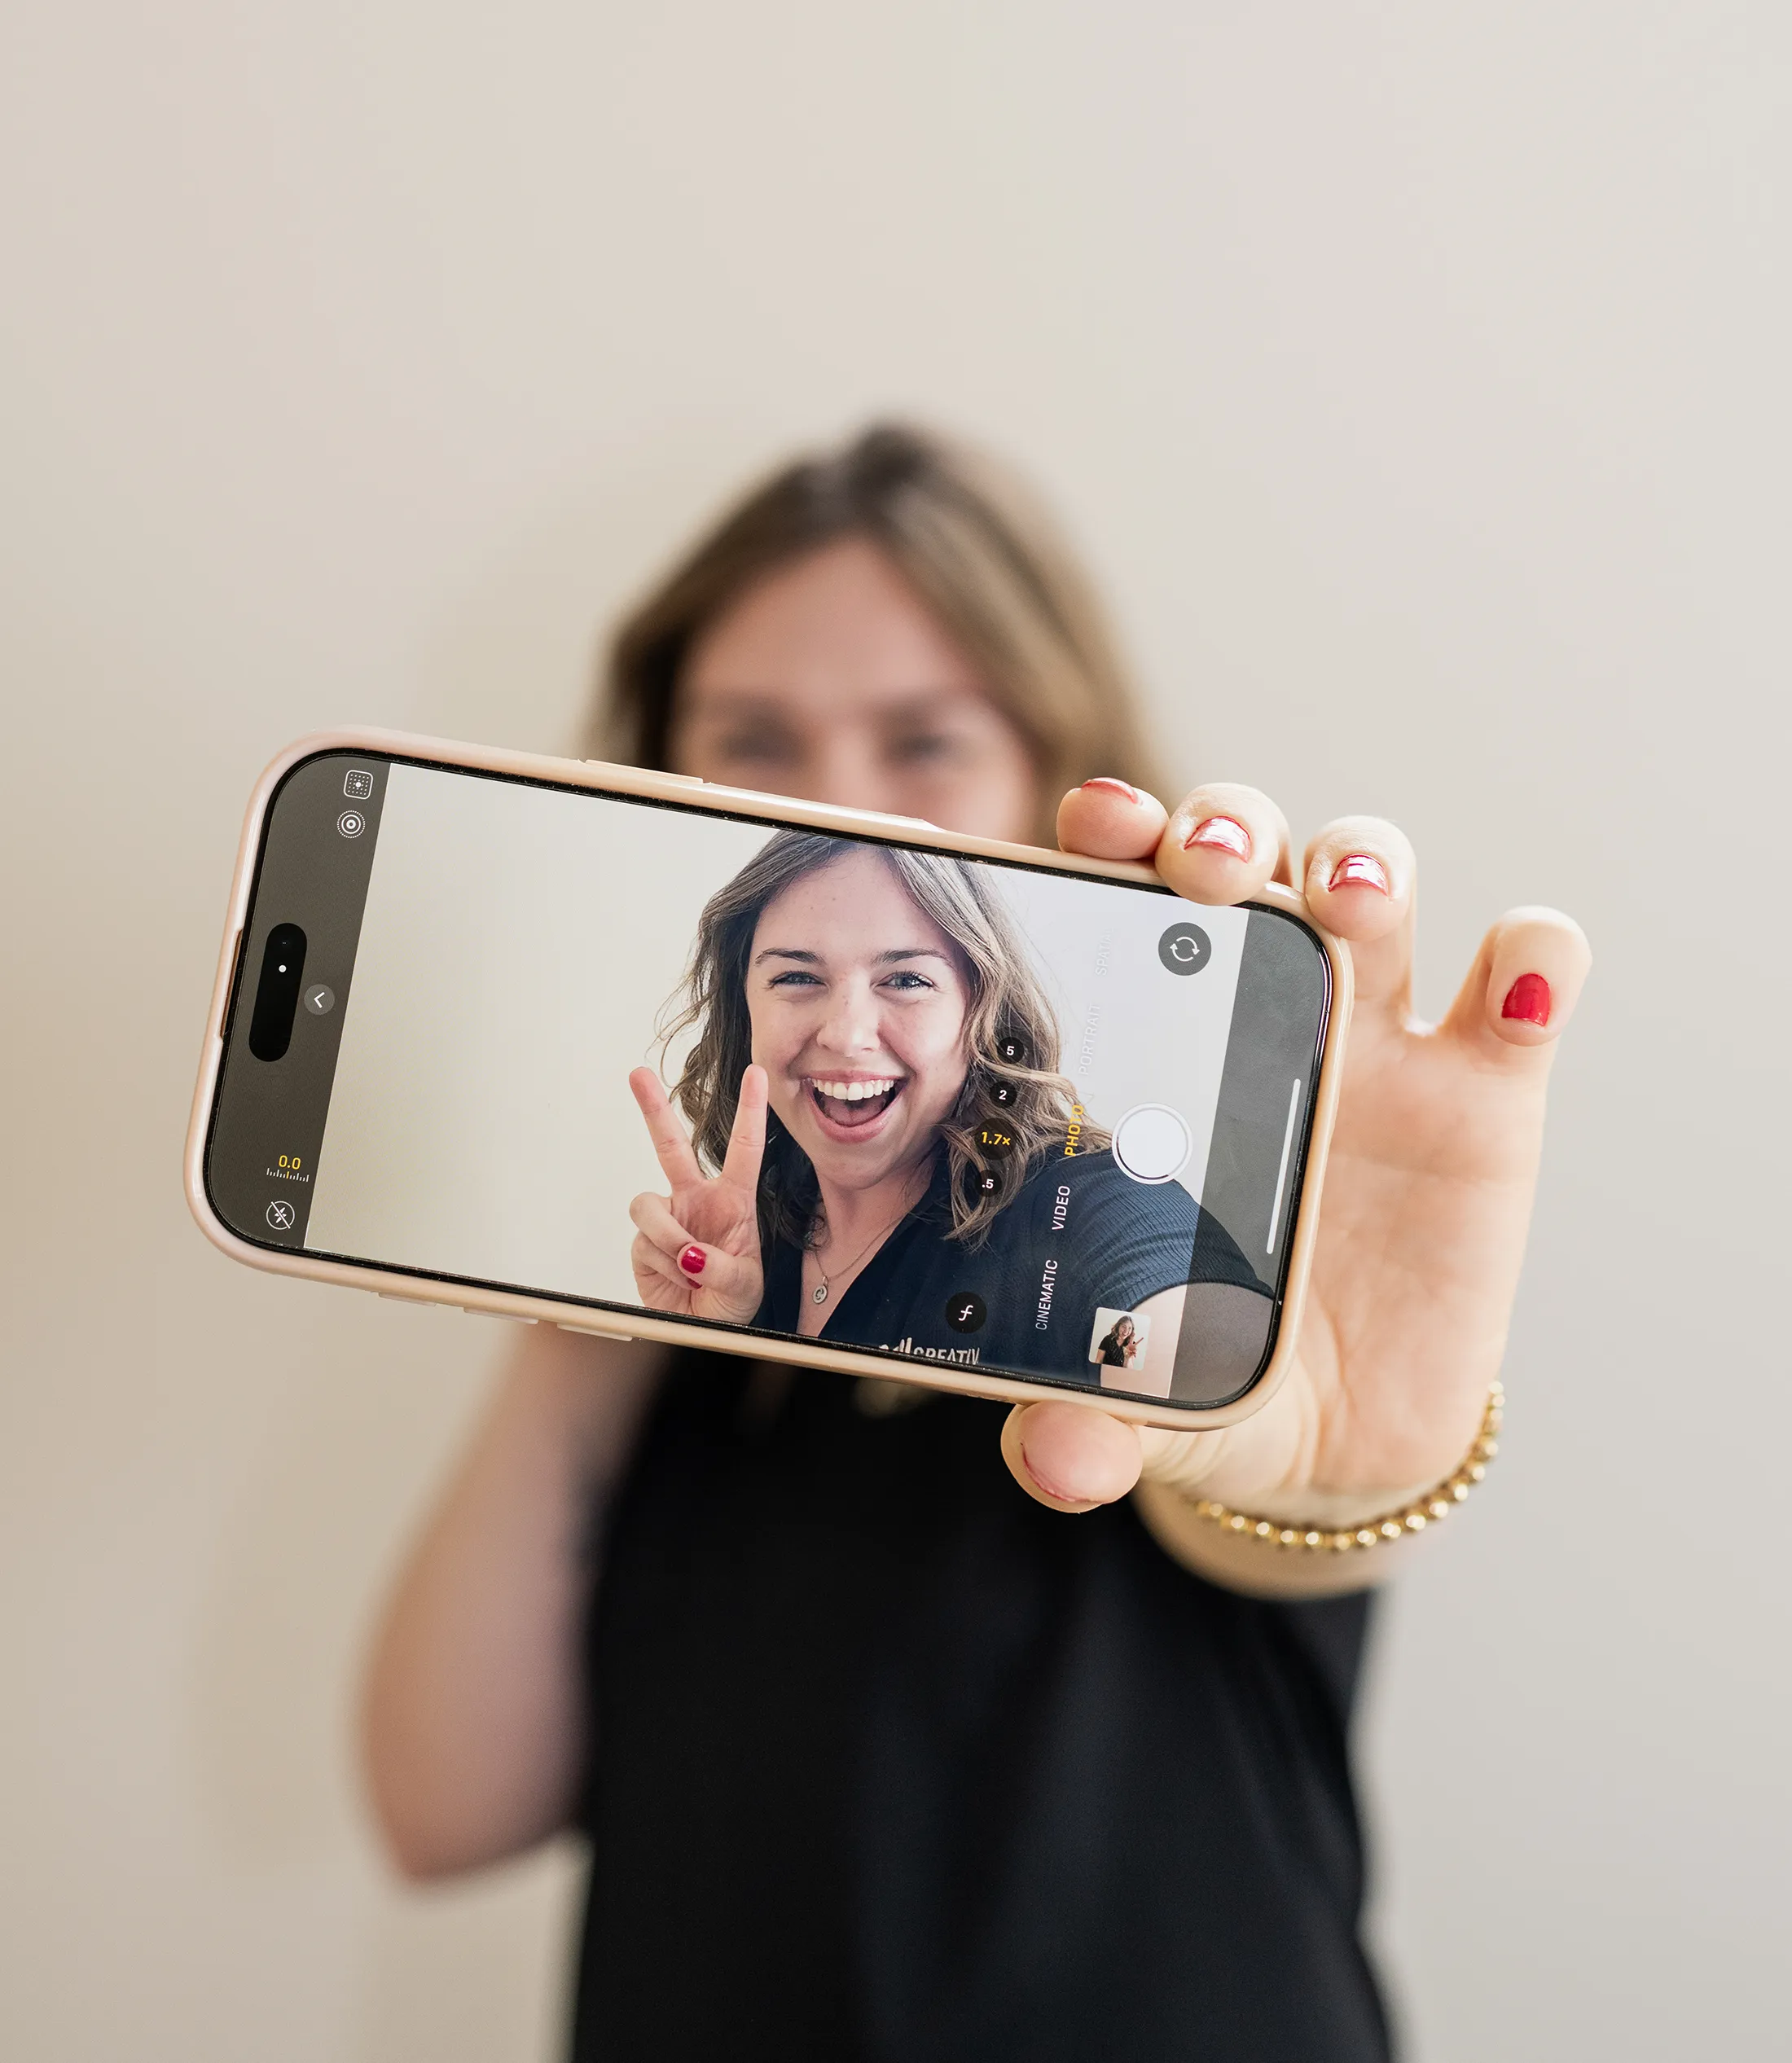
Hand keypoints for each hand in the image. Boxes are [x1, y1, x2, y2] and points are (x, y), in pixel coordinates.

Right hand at [626, 1063, 768, 1324]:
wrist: (702, 1330)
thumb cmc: (732, 1302)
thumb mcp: (745, 1285)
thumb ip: (721, 1267)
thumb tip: (689, 1254)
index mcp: (733, 1200)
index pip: (744, 1149)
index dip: (750, 1110)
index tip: (757, 1075)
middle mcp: (696, 1200)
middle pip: (670, 1146)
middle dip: (652, 1109)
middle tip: (637, 1074)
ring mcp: (667, 1218)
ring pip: (648, 1205)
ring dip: (668, 1238)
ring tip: (687, 1267)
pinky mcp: (643, 1241)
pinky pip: (643, 1241)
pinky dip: (661, 1264)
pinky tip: (676, 1279)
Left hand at [1002, 779, 1590, 1557]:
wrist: (1341, 1434)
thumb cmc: (1220, 1368)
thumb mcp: (1152, 1396)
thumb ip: (1091, 1422)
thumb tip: (1055, 1464)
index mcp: (1158, 1055)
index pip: (1128, 905)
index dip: (1115, 840)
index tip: (1089, 830)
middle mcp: (1261, 1019)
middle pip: (1251, 857)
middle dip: (1228, 826)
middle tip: (1204, 869)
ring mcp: (1380, 1044)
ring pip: (1375, 884)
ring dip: (1362, 863)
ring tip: (1344, 901)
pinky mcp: (1487, 1092)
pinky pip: (1527, 979)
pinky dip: (1534, 957)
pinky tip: (1512, 987)